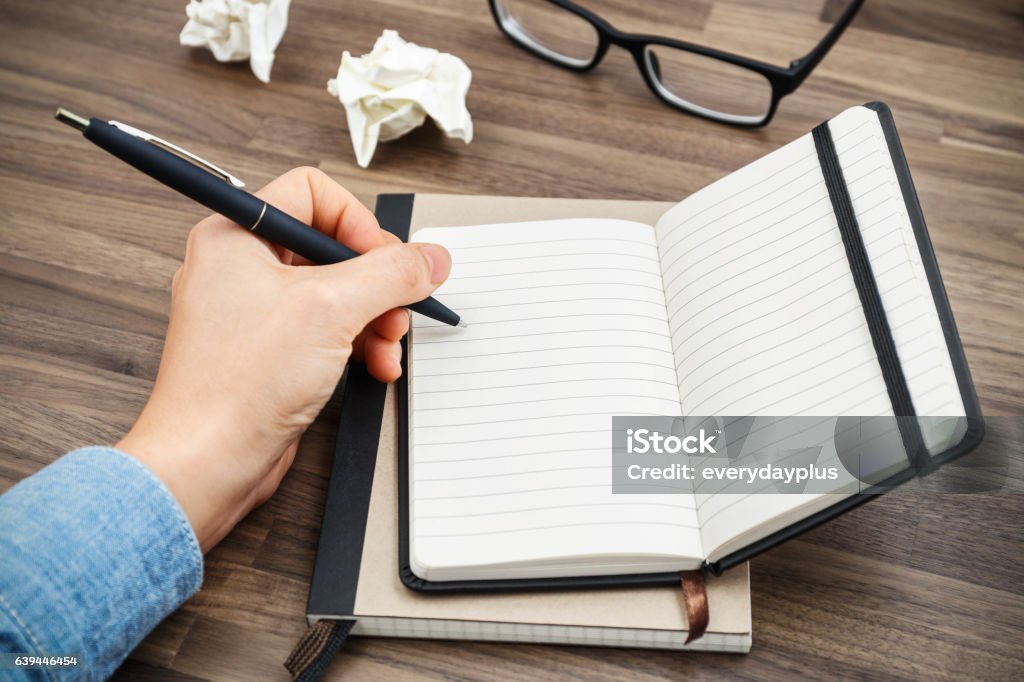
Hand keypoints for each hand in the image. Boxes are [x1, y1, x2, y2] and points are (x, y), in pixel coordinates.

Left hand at [117, 168, 450, 550]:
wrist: (207, 461)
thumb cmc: (236, 385)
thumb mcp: (332, 310)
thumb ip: (392, 274)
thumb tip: (430, 258)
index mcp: (235, 235)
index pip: (314, 194)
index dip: (359, 223)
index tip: (384, 261)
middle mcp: (240, 266)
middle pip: (333, 247)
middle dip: (376, 283)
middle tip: (396, 308)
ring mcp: (254, 311)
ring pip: (335, 292)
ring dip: (374, 318)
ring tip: (387, 346)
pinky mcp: (268, 350)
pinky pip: (326, 329)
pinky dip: (357, 343)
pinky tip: (375, 365)